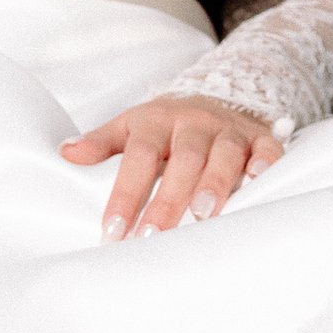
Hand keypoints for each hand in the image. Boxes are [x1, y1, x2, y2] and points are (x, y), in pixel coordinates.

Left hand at [61, 93, 281, 238]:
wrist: (217, 96)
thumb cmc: (166, 125)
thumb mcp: (130, 126)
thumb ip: (101, 142)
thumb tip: (66, 153)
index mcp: (157, 121)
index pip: (139, 157)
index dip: (125, 194)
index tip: (111, 231)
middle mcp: (194, 123)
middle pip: (183, 159)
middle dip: (168, 200)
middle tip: (152, 237)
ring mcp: (229, 130)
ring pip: (224, 154)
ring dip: (214, 184)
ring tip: (202, 217)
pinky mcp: (260, 138)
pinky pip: (266, 150)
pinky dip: (265, 165)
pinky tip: (258, 184)